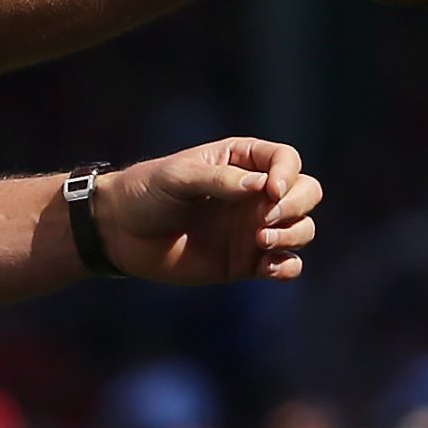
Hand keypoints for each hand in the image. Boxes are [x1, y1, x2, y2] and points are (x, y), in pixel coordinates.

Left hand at [92, 137, 320, 284]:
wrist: (121, 233)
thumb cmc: (147, 192)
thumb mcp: (178, 178)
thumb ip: (219, 180)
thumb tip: (261, 187)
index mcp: (242, 161)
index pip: (286, 160)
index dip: (288, 175)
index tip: (269, 193)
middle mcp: (255, 193)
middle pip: (306, 192)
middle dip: (297, 205)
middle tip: (266, 219)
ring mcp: (254, 227)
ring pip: (303, 228)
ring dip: (294, 234)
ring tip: (260, 242)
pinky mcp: (247, 261)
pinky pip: (286, 264)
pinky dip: (287, 267)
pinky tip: (268, 268)